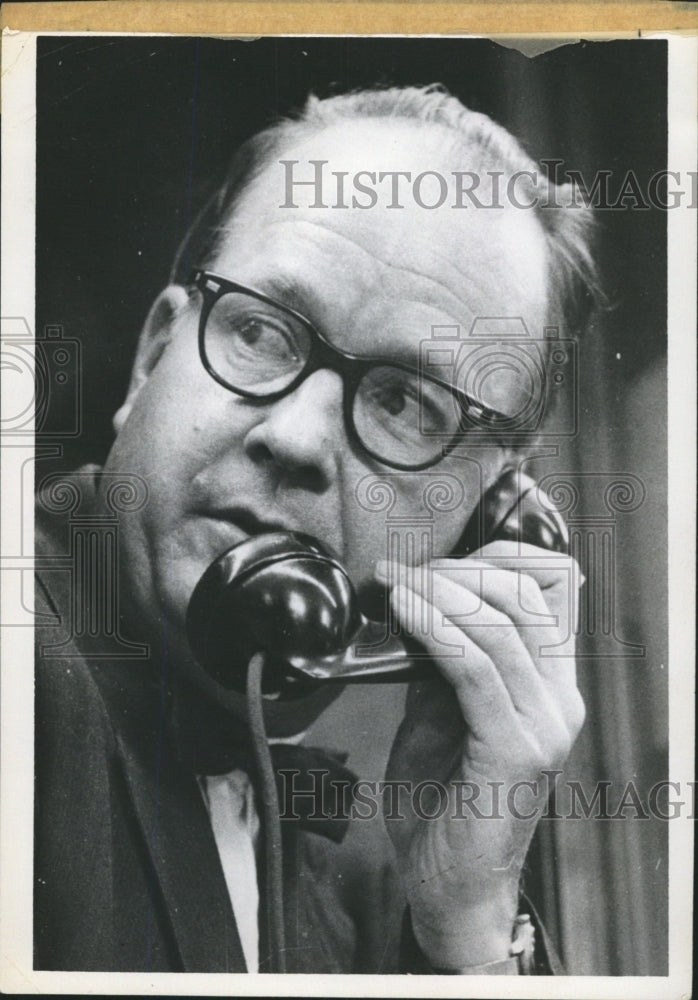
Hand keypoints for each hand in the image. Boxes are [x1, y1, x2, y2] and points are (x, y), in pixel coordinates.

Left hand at [378, 541, 584, 968]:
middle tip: (404, 571)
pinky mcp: (516, 749)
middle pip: (524, 593)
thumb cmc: (444, 798)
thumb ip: (441, 658)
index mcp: (551, 681)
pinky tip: (403, 613)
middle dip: (458, 568)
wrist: (447, 884)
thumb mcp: (439, 709)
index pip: (551, 586)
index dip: (500, 554)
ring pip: (500, 624)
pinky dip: (436, 630)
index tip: (441, 555)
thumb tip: (415, 601)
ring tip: (394, 585)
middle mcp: (560, 697)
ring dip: (439, 593)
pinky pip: (476, 669)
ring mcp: (545, 723)